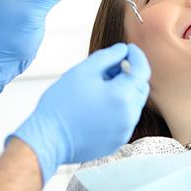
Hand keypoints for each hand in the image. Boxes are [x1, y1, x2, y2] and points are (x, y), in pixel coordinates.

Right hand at [10, 43, 150, 183]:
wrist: (47, 139)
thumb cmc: (61, 105)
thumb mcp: (84, 70)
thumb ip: (108, 56)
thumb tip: (122, 50)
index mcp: (123, 97)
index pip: (142, 70)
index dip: (137, 56)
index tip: (128, 49)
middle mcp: (129, 116)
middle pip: (140, 88)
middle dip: (130, 74)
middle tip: (110, 68)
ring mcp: (124, 132)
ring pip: (133, 104)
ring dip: (124, 92)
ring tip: (99, 87)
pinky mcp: (116, 142)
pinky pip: (124, 120)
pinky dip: (118, 108)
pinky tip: (98, 105)